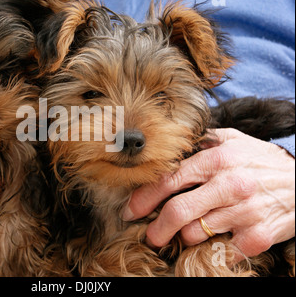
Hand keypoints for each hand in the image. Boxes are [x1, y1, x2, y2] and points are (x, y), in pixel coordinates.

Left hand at [122, 128, 294, 259]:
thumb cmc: (260, 161)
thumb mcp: (232, 140)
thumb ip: (200, 141)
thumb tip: (169, 145)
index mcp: (217, 159)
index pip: (169, 180)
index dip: (144, 198)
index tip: (131, 210)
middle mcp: (229, 185)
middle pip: (177, 212)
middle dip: (157, 228)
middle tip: (151, 235)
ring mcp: (244, 212)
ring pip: (194, 234)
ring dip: (186, 236)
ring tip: (190, 230)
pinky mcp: (257, 236)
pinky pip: (220, 250)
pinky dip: (212, 248)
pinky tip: (215, 239)